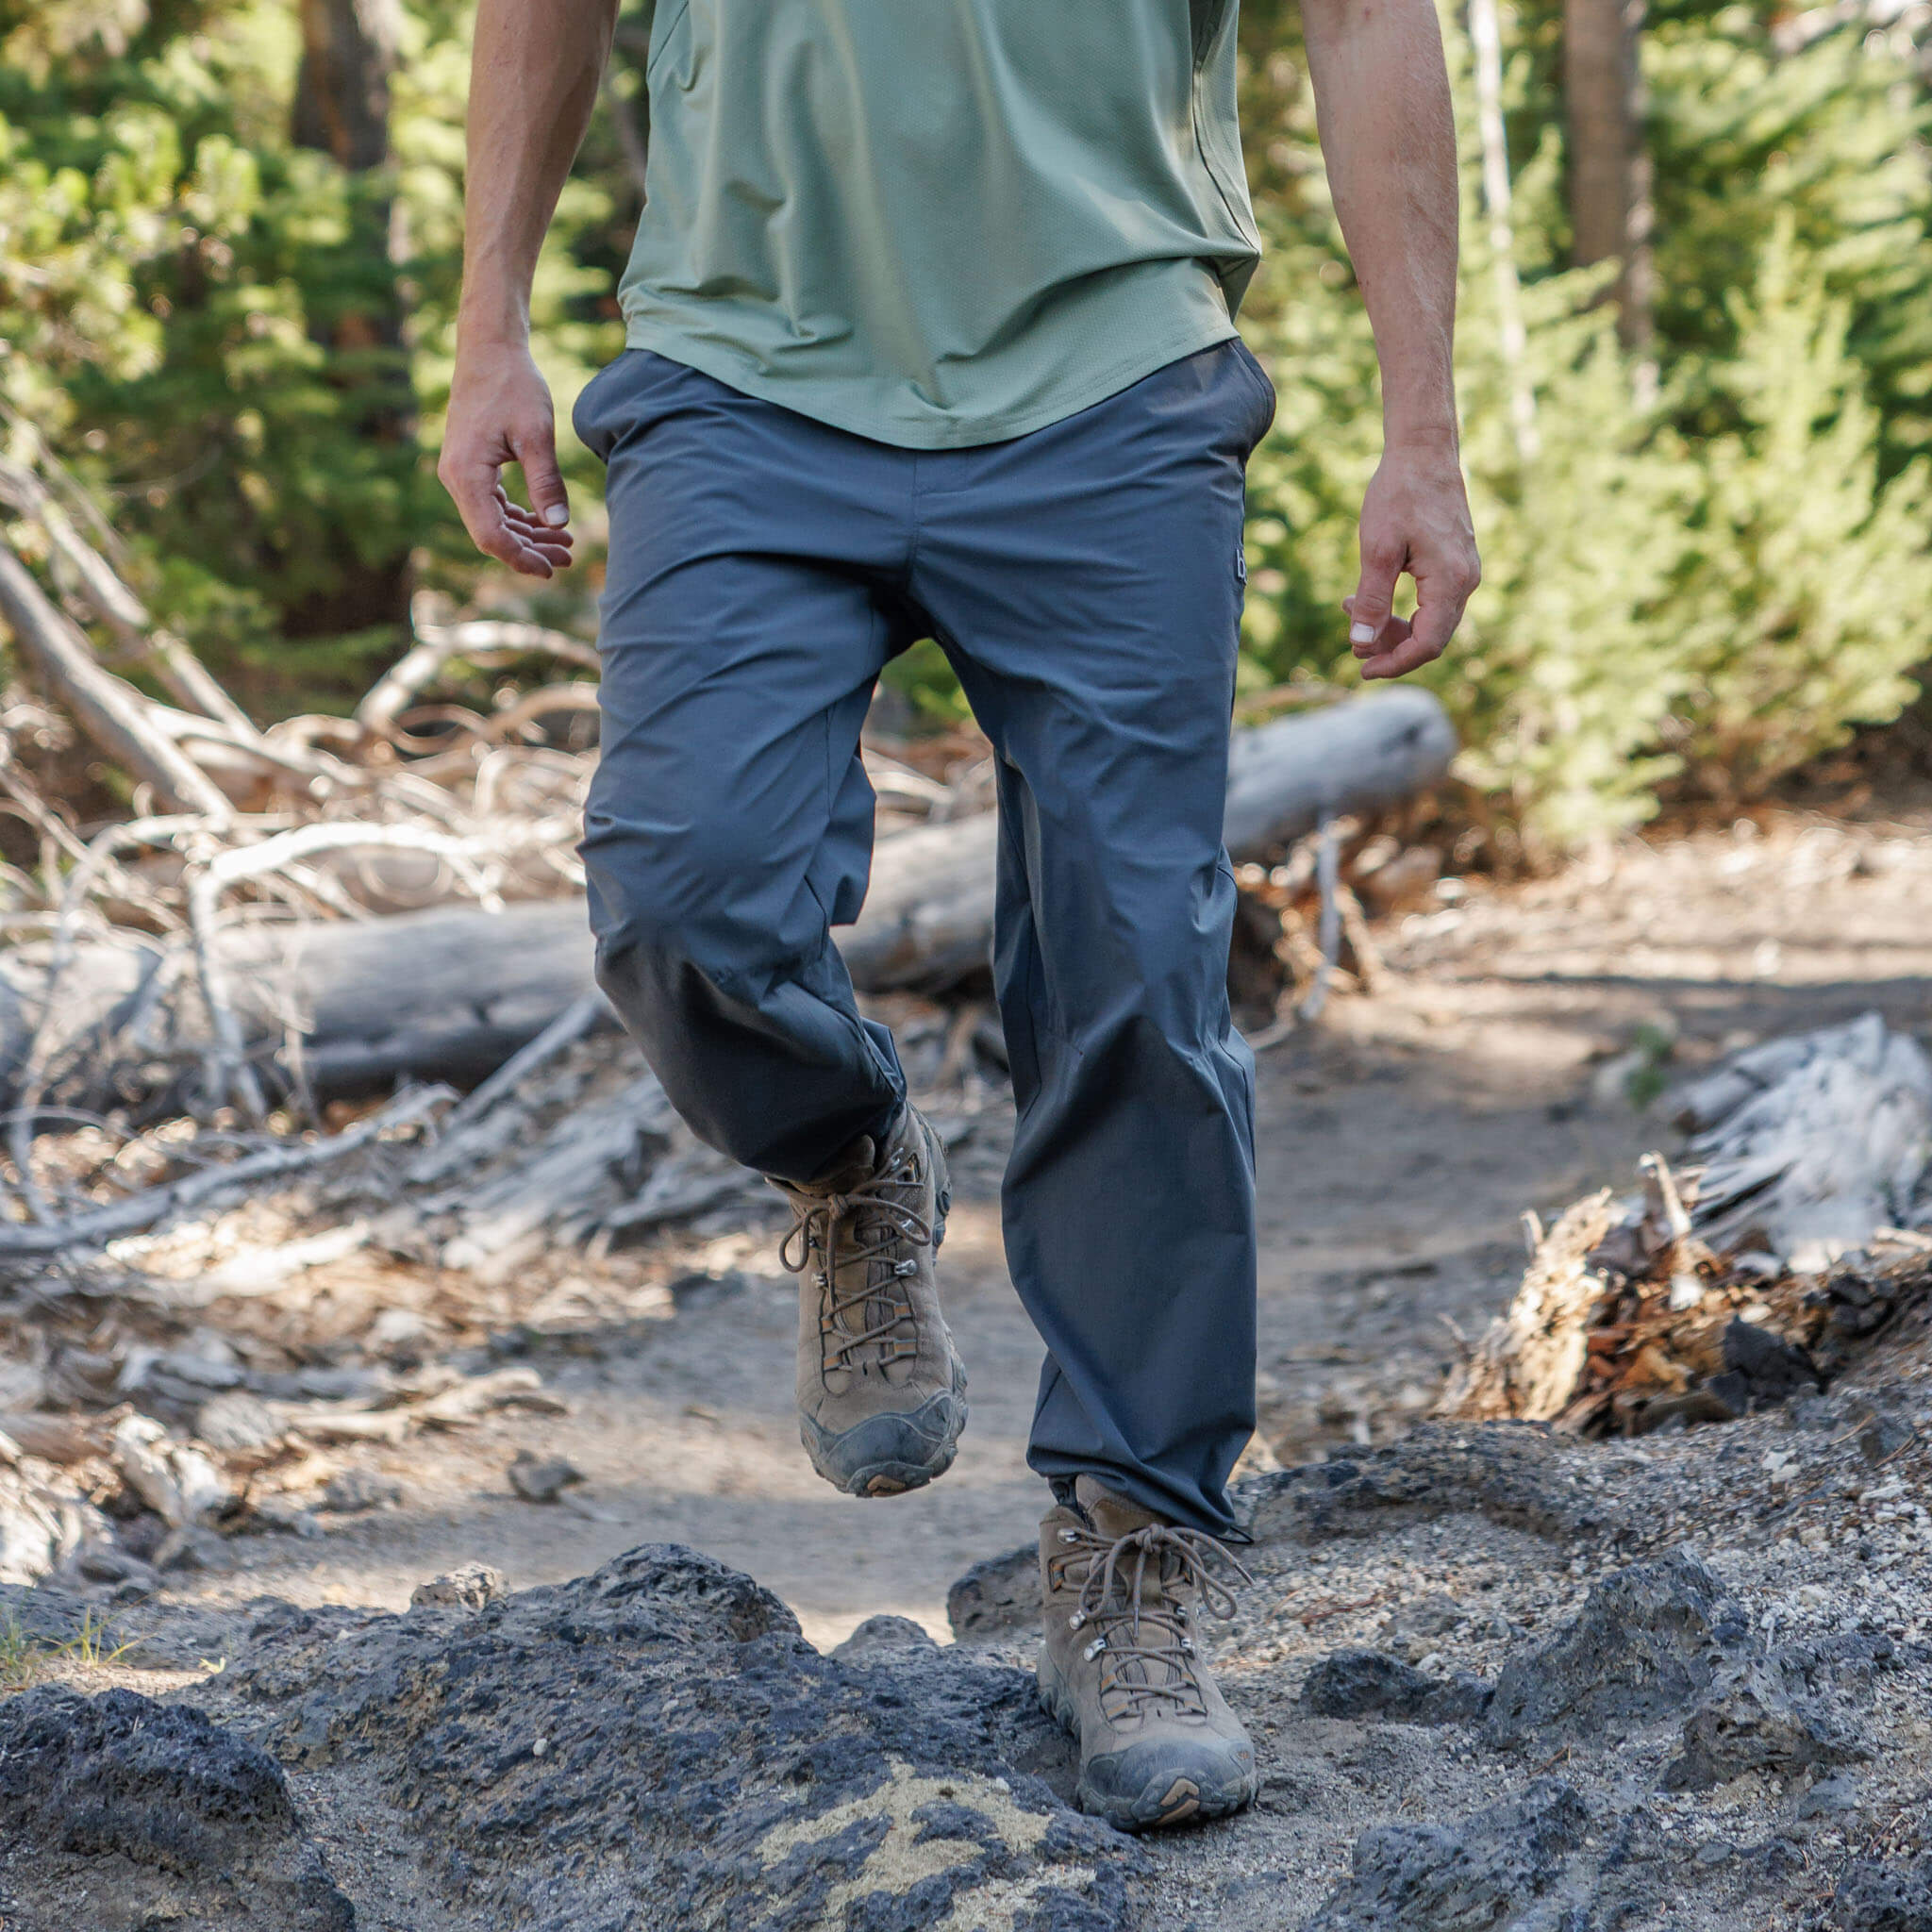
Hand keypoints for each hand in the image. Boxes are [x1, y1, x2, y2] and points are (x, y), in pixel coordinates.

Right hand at [438, 339, 575, 576]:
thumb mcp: (537, 434)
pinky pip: (492, 504)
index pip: (491, 536)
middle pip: (491, 534)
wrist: (489, 349)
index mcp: (467, 475)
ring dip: (527, 535)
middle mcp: (455, 478)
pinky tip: (546, 521)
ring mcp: (460, 473)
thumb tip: (559, 525)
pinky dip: (518, 517)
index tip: (553, 569)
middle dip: (530, 550)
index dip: (521, 558)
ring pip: (493, 521)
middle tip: (568, 558)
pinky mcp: (470, 466)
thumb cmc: (514, 385)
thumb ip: (547, 482)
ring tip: (565, 543)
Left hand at [1343, 443, 1478, 678]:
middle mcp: (1466, 580)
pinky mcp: (1455, 562)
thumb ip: (1372, 601)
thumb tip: (1361, 644)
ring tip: (1351, 607)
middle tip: (1353, 645)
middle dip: (1390, 647)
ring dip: (1391, 625)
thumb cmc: (1399, 494)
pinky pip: (1431, 600)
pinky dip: (1400, 606)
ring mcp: (1464, 571)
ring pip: (1430, 620)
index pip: (1428, 644)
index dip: (1395, 663)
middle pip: (1431, 637)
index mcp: (1452, 581)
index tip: (1362, 669)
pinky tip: (1366, 595)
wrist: (1423, 451)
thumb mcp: (1378, 550)